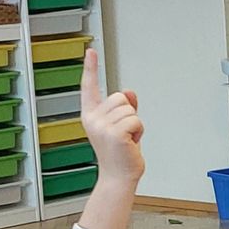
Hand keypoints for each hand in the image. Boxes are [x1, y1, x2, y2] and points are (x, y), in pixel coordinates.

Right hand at [79, 49, 145, 183]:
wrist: (118, 177)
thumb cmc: (119, 154)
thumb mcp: (120, 126)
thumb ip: (124, 107)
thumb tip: (130, 92)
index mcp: (91, 114)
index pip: (89, 87)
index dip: (90, 68)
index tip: (90, 51)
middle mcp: (93, 118)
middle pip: (120, 97)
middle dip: (128, 113)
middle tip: (123, 133)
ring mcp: (102, 126)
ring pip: (130, 109)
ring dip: (135, 124)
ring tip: (127, 140)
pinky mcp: (115, 133)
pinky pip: (136, 120)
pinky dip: (139, 132)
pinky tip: (131, 143)